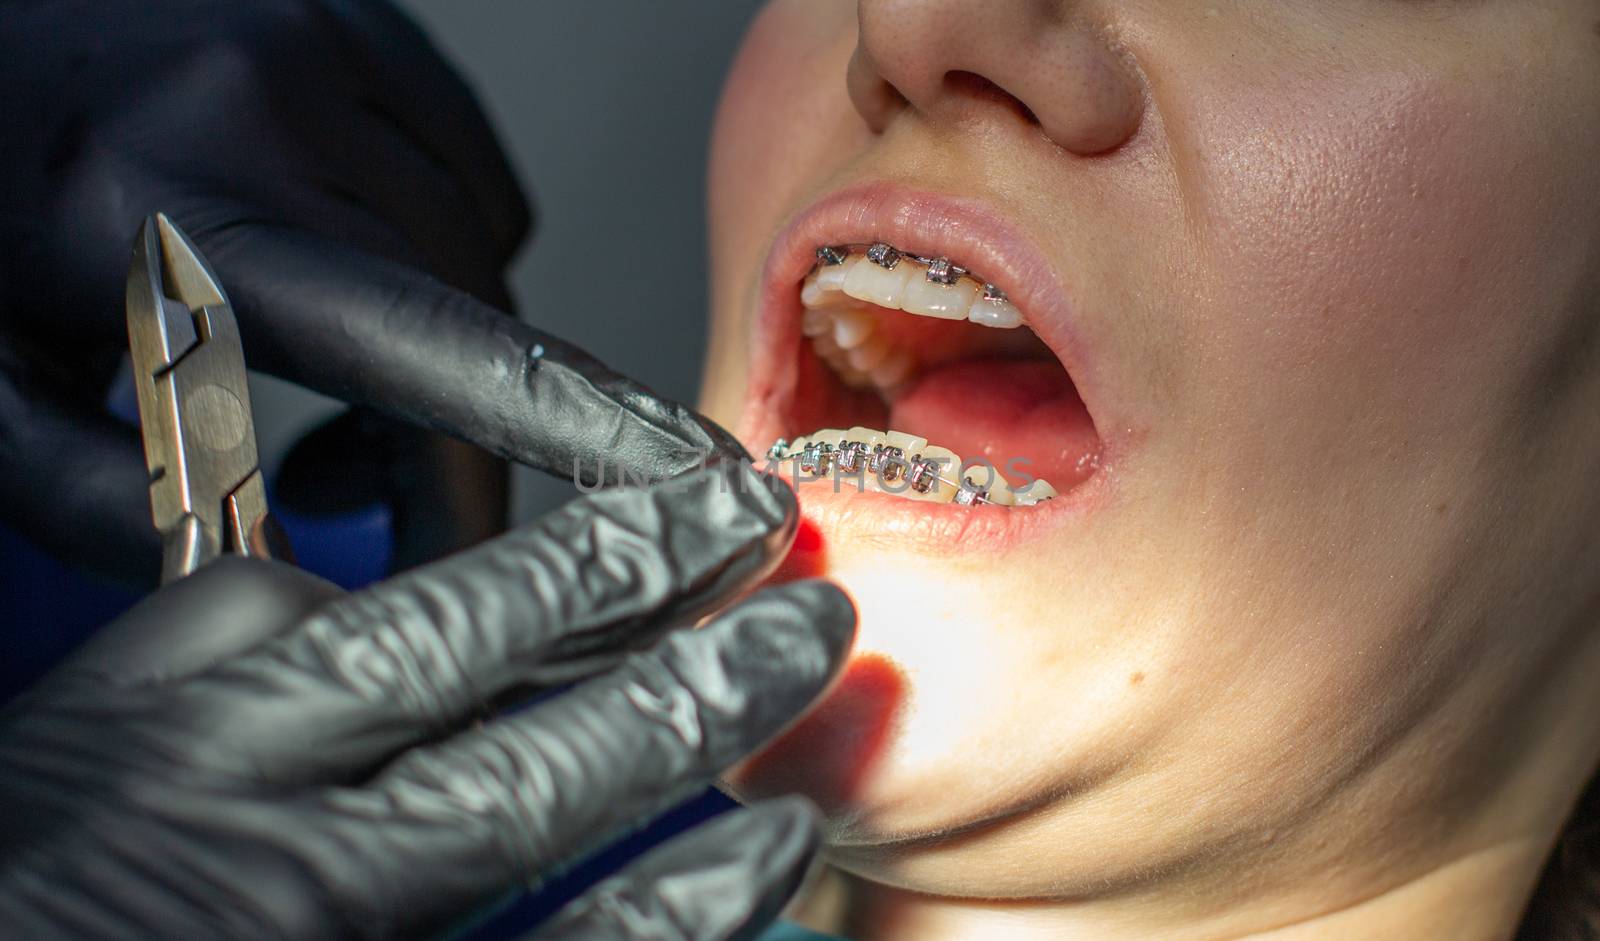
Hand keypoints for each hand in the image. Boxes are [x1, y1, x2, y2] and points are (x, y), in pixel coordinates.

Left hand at [0, 0, 744, 583]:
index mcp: (171, 215)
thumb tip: (269, 577)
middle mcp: (267, 108)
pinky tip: (352, 255)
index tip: (680, 486)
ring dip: (447, 333)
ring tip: (332, 363)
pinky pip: (467, 166)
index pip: (433, 342)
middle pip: (473, 314)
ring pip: (480, 243)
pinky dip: (440, 237)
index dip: (573, 429)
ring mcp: (320, 49)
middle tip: (355, 491)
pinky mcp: (352, 28)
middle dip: (453, 434)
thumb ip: (111, 502)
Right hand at [0, 464, 852, 939]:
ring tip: (816, 665)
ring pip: (552, 825)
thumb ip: (230, 636)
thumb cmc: (43, 856)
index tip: (702, 506)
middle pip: (529, 716)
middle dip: (688, 633)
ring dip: (705, 739)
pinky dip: (677, 910)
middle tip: (804, 568)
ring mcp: (342, 940)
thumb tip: (363, 577)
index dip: (601, 559)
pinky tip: (769, 850)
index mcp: (208, 731)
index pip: (443, 617)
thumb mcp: (101, 718)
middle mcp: (286, 839)